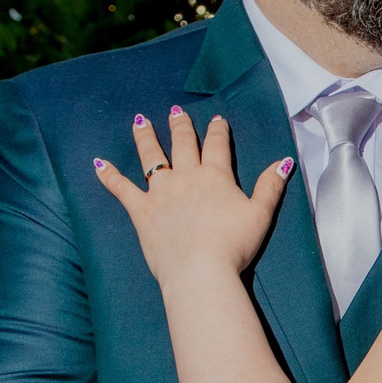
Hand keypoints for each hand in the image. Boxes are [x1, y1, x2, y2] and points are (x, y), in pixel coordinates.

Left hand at [93, 106, 292, 284]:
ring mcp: (161, 192)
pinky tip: (98, 164)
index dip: (218, 131)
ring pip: (151, 157)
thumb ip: (270, 186)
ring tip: (139, 120)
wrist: (200, 271)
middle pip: (183, 144)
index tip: (217, 119)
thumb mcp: (260, 215)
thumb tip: (283, 162)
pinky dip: (109, 176)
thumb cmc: (233, 246)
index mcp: (216, 177)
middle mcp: (186, 177)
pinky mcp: (141, 211)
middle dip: (180, 126)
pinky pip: (122, 189)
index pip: (217, 146)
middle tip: (176, 111)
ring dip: (145, 137)